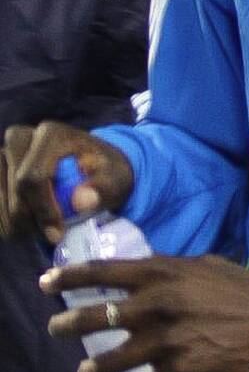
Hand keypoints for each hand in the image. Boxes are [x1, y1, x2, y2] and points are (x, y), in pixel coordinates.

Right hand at [0, 122, 133, 243]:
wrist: (91, 165)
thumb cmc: (103, 172)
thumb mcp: (115, 179)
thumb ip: (102, 189)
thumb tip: (82, 201)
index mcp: (50, 134)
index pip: (33, 176)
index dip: (42, 210)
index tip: (57, 234)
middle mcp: (21, 137)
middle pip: (14, 188)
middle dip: (30, 220)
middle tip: (50, 237)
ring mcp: (4, 153)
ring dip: (16, 224)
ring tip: (40, 232)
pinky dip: (5, 220)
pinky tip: (25, 228)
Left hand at [41, 252, 248, 371]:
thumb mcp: (210, 267)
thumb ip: (176, 272)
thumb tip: (152, 276)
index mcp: (166, 274)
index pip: (105, 272)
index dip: (71, 277)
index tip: (48, 282)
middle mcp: (158, 305)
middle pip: (97, 316)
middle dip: (70, 324)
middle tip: (55, 329)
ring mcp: (167, 341)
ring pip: (113, 360)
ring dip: (94, 368)